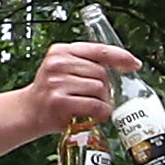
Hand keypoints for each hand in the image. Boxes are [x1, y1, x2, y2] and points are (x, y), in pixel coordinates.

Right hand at [18, 40, 136, 130]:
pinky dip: (100, 112)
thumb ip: (88, 64)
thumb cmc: (54, 92)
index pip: (99, 50)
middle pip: (102, 73)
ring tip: (89, 106)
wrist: (29, 111)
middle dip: (105, 88)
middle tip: (94, 97)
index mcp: (61, 51)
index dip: (120, 57)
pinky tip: (92, 114)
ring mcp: (57, 82)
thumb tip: (126, 64)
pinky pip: (95, 105)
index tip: (134, 64)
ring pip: (100, 89)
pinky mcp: (59, 101)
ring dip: (102, 101)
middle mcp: (57, 63)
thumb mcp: (65, 69)